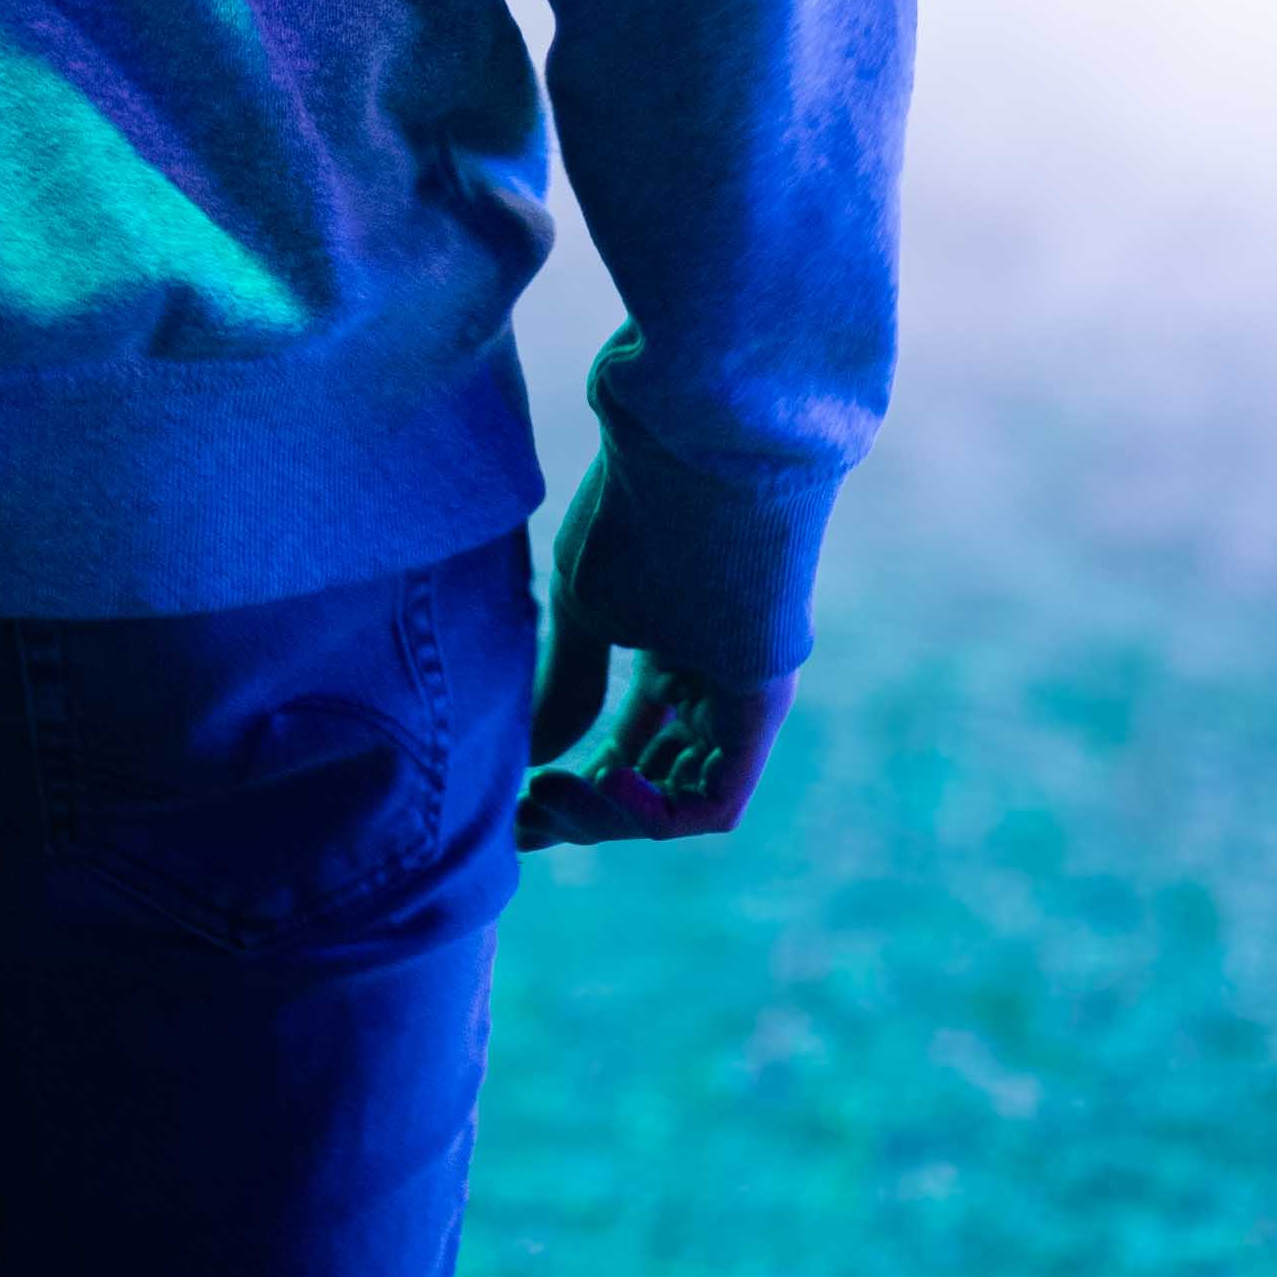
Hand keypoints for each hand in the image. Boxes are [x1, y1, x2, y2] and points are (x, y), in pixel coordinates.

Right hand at [517, 533, 792, 850]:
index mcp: (673, 656)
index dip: (572, 786)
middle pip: (653, 783)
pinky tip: (599, 781)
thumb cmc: (638, 516)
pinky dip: (655, 815)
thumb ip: (567, 687)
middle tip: (521, 821)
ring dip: (607, 818)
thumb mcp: (585, 609)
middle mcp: (714, 687)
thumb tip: (535, 760)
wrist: (698, 455)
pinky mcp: (762, 709)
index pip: (628, 746)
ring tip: (544, 795)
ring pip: (680, 802)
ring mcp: (741, 700)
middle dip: (583, 813)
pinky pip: (716, 801)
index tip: (513, 808)